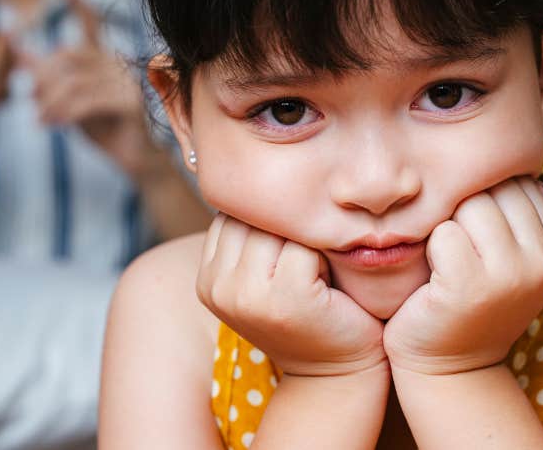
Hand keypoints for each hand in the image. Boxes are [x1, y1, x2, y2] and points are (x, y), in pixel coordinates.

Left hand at [26, 0, 170, 180]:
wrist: (133, 157)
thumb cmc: (101, 125)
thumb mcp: (67, 97)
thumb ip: (44, 72)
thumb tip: (14, 46)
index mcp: (103, 57)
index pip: (90, 21)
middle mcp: (117, 62)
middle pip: (68, 57)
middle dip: (43, 78)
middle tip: (30, 99)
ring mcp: (126, 80)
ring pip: (73, 82)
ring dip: (50, 102)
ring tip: (40, 119)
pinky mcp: (130, 101)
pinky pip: (87, 102)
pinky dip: (63, 113)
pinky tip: (50, 124)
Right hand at [196, 214, 386, 377]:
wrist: (336, 372)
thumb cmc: (310, 312)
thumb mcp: (266, 272)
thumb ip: (251, 235)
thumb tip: (253, 170)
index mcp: (206, 277)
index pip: (234, 213)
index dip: (269, 224)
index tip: (288, 256)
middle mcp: (216, 286)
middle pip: (254, 216)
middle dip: (287, 228)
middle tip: (307, 265)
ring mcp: (247, 294)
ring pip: (278, 227)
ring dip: (305, 240)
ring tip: (314, 273)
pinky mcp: (285, 297)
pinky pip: (305, 245)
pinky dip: (324, 256)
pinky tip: (326, 283)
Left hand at [383, 177, 542, 375]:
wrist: (449, 367)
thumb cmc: (470, 302)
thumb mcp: (510, 258)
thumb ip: (520, 215)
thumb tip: (520, 162)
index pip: (520, 181)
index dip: (487, 196)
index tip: (476, 233)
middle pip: (495, 187)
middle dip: (466, 206)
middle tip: (457, 247)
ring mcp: (510, 273)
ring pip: (469, 204)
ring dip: (448, 226)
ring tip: (447, 260)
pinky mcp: (470, 284)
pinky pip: (444, 232)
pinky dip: (430, 248)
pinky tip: (435, 275)